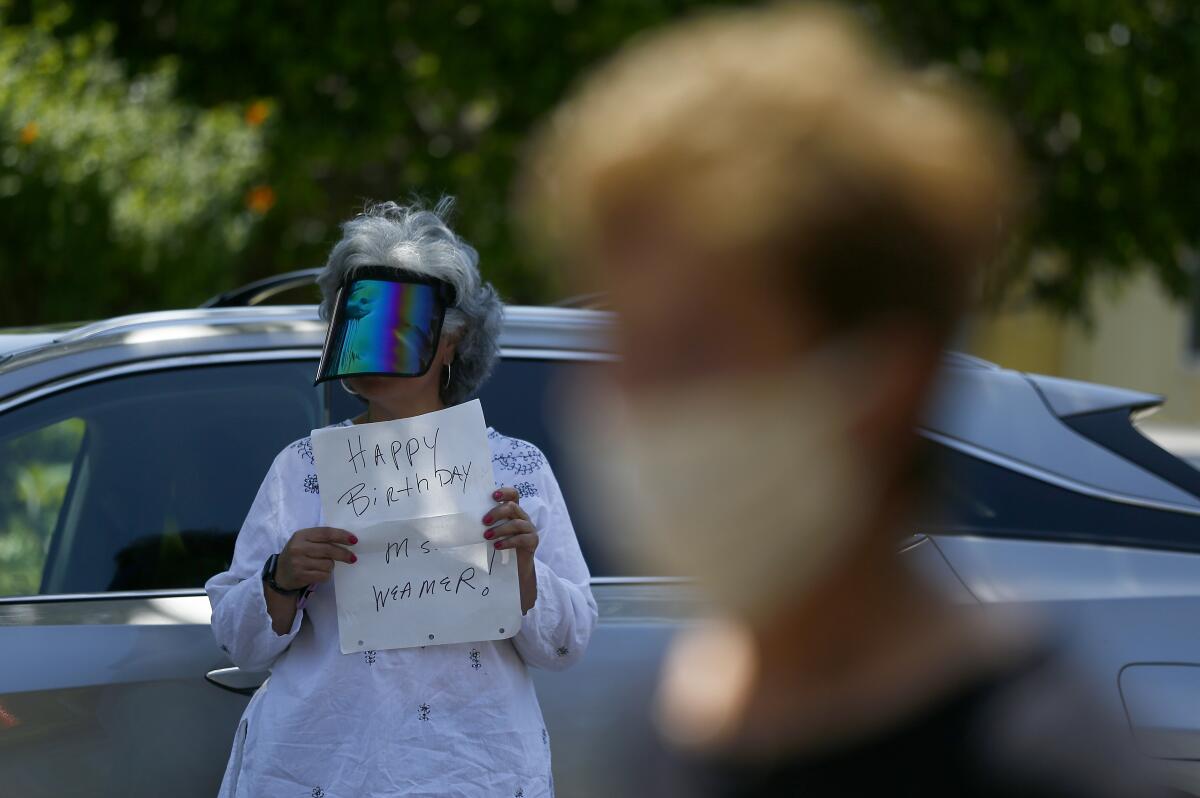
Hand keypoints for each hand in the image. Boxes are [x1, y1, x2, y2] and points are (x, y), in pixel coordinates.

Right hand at [274, 527, 357, 590]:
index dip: (342, 536)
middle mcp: (299, 547)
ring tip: (323, 566)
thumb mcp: (305, 541)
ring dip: (330, 566)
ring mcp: (298, 562)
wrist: (280, 574)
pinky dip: (326, 575)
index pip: (326, 533)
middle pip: (329, 549)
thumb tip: (348, 539)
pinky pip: (323, 575)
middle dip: (344, 554)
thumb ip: (321, 538)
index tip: (354, 540)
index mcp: (301, 535)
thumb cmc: (298, 554)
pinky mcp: (301, 575)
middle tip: (353, 558)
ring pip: (328, 564)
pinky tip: (319, 573)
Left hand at [483, 487, 538, 612]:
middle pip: (512, 507)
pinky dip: (508, 541)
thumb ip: (484, 525)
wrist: (514, 569)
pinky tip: (497, 546)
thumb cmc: (498, 547)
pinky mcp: (532, 541)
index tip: (493, 496)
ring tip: (487, 536)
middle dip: (497, 513)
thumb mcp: (491, 533)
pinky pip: (522, 538)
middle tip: (484, 522)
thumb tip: (457, 521)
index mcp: (512, 512)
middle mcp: (522, 517)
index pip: (513, 494)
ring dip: (500, 529)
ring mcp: (529, 529)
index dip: (505, 492)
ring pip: (517, 523)